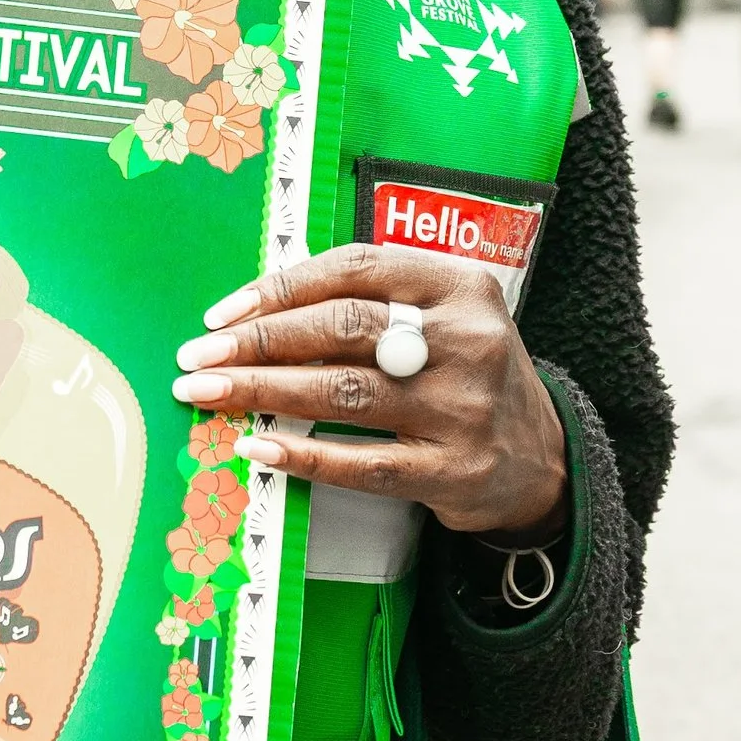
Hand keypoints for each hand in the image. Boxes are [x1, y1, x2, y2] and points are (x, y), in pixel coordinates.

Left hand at [171, 245, 566, 543]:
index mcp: (462, 286)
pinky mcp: (452, 471)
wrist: (541, 459)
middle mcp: (467, 341)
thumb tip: (258, 309)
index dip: (281, 288)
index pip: (355, 270)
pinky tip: (257, 447)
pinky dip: (303, 455)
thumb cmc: (465, 373)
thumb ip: (373, 301)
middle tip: (198, 355)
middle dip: (259, 342)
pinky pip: (362, 463)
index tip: (223, 312)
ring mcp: (462, 408)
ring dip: (263, 392)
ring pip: (343, 393)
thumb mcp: (444, 315)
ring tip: (207, 393)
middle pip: (342, 329)